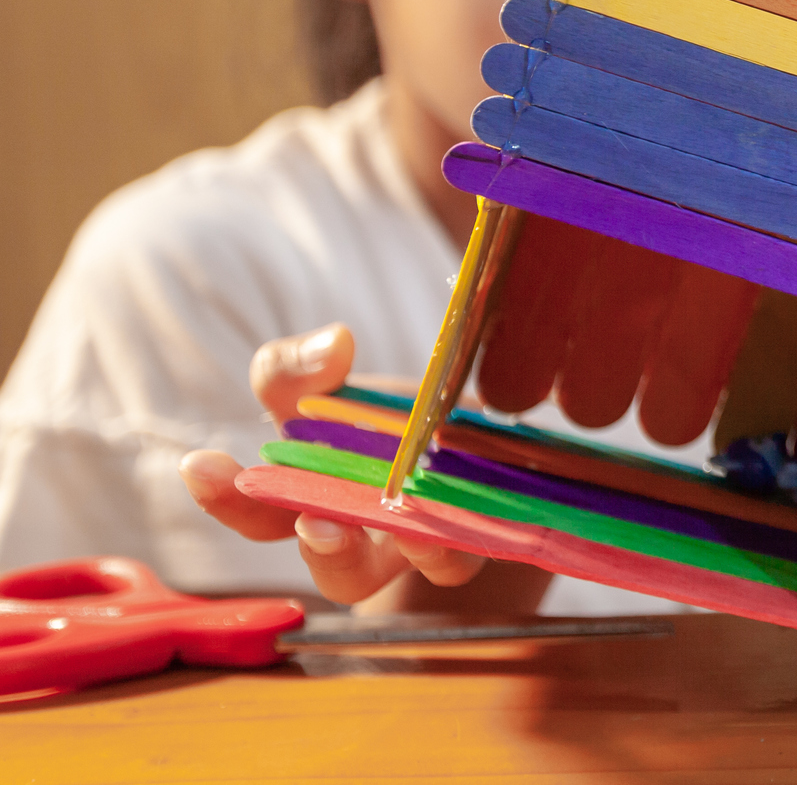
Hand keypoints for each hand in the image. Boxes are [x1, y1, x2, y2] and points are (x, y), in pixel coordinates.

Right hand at [177, 323, 488, 603]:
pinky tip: (458, 514)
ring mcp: (424, 539)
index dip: (224, 496)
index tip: (200, 463)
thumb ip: (299, 368)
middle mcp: (366, 535)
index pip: (254, 513)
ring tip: (404, 527)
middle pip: (337, 570)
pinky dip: (459, 536)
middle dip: (322, 548)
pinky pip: (470, 551)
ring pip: (416, 570)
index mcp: (309, 501)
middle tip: (316, 522)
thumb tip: (335, 344)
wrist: (461, 416)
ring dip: (409, 550)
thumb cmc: (376, 412)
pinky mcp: (480, 529)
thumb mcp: (326, 381)